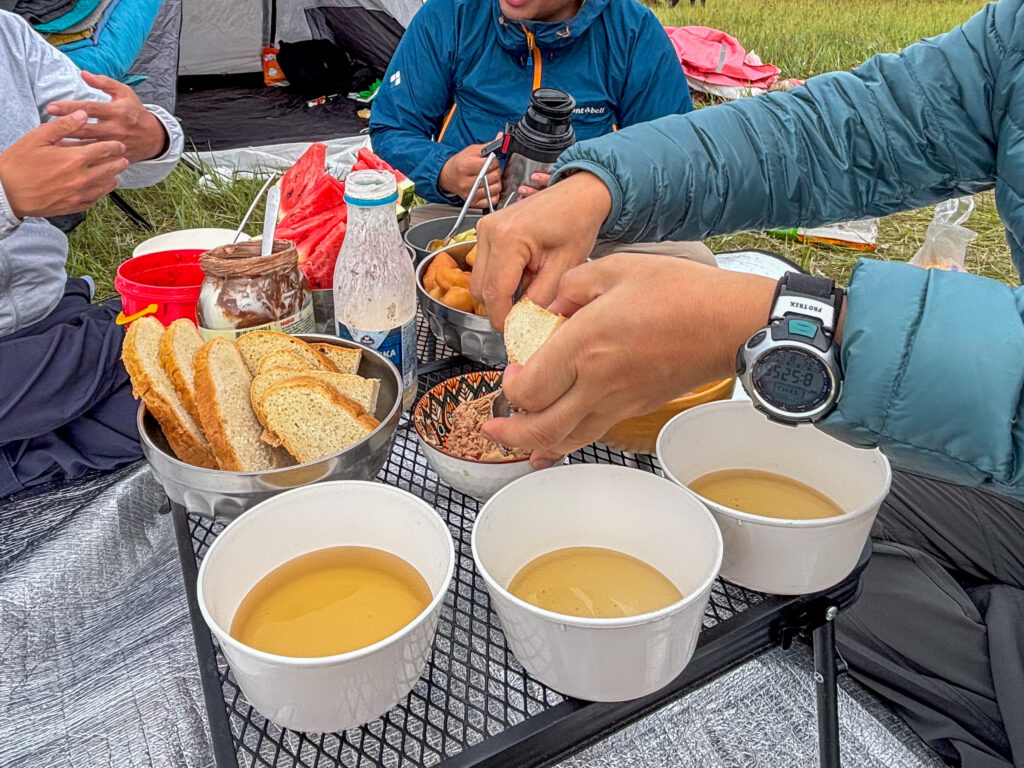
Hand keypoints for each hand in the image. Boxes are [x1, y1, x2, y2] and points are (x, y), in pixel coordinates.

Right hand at [0, 111, 127, 218]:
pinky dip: (102, 193)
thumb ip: (63, 126)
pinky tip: (103, 189)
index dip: (114, 147)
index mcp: (75, 158)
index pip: (104, 150)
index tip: (120, 145)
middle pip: (110, 169)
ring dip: (113, 178)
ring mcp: (80, 194)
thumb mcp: (38, 138)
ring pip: (106, 186)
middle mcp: (82, 178)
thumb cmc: (18, 163)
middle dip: (118, 162)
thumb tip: (82, 114)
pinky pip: (95, 200)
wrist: (6, 192)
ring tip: (118, 173)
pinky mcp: (74, 206)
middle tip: (124, 158)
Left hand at [46, 71, 166, 162]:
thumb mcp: (125, 93)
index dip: (70, 107)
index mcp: (116, 111)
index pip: (89, 108)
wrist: (154, 138)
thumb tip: (83, 73)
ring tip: (51, 142)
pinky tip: (66, 155)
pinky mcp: (116, 156)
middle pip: (85, 128)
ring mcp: (116, 144)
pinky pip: (97, 158)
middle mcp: (115, 128)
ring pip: (89, 146)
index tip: (51, 107)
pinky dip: (82, 156)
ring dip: (70, 144)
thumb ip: (104, 82)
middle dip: (65, 127)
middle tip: (45, 125)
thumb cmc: (136, 112)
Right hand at [438, 140, 500, 207]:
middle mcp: (466, 182)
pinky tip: (489, 187)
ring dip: (497, 182)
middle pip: (494, 176)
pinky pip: (492, 200)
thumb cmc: (459, 163)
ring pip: (495, 189)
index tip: (492, 160)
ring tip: (491, 178)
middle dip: (496, 170)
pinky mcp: (473, 202)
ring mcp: (470, 194)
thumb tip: (500, 138)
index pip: (489, 163)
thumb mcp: (471, 151)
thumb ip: (487, 146)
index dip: (494, 160)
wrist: (448, 176)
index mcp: (465, 166)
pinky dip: (494, 194)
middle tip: (491, 169)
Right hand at [471, 171, 610, 328]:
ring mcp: (484, 229)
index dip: (503, 318)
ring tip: (529, 286)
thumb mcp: (564, 268)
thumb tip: (524, 322)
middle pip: (481, 290)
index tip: (515, 330)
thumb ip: (540, 299)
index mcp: (508, 239)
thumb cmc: (576, 222)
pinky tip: (524, 273)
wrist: (577, 195)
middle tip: (526, 312)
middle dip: (501, 306)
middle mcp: (489, 231)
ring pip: (479, 280)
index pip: (495, 293)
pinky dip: (500, 277)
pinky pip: (484, 266)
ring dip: (500, 292)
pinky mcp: (486, 230)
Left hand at [482, 254, 779, 467]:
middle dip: (508, 432)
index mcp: (586, 343)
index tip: (511, 368)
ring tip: (511, 440)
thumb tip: (549, 307)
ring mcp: (617, 401)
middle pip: (539, 426)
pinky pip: (589, 434)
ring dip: (531, 444)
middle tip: (491, 425)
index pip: (529, 386)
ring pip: (564, 440)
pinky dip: (564, 445)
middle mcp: (597, 381)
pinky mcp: (633, 408)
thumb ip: (571, 286)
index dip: (510, 384)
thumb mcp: (616, 269)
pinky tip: (550, 449)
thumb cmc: (682, 293)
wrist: (730, 324)